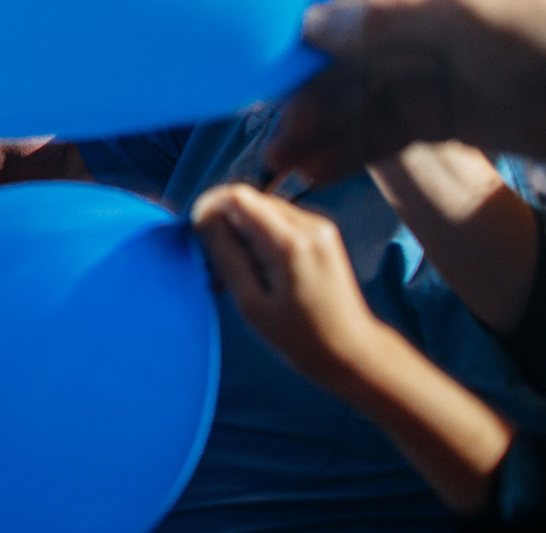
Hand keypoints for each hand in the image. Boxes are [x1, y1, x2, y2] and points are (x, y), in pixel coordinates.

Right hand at [192, 185, 387, 386]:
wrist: (351, 350)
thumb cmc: (301, 336)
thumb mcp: (251, 303)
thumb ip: (226, 255)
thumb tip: (204, 221)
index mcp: (291, 244)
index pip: (238, 197)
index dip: (209, 207)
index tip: (197, 233)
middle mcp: (309, 226)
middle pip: (250, 200)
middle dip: (224, 222)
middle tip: (215, 261)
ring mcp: (319, 228)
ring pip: (262, 208)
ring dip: (241, 229)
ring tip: (236, 270)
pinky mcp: (322, 234)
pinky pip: (278, 220)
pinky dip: (259, 235)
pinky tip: (257, 266)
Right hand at [271, 0, 545, 182]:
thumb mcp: (467, 10)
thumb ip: (386, 17)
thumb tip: (311, 24)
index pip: (347, 8)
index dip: (304, 48)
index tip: (266, 80)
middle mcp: (423, 18)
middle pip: (348, 59)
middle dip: (309, 98)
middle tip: (273, 139)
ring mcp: (438, 69)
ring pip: (364, 100)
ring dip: (325, 131)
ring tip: (286, 164)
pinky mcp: (453, 115)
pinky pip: (391, 130)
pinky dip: (357, 149)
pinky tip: (320, 168)